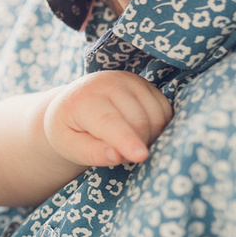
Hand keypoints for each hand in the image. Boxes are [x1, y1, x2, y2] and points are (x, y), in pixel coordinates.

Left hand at [44, 70, 171, 166]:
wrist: (73, 105)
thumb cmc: (68, 129)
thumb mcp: (68, 145)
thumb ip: (91, 152)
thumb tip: (117, 156)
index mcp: (83, 98)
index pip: (109, 121)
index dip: (126, 140)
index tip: (141, 156)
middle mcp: (109, 83)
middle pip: (139, 123)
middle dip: (135, 147)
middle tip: (117, 154)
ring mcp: (132, 80)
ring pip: (157, 118)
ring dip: (149, 138)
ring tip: (125, 142)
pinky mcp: (148, 85)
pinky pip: (167, 113)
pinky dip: (159, 128)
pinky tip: (140, 131)